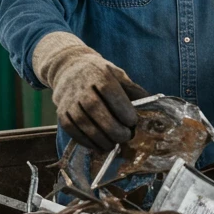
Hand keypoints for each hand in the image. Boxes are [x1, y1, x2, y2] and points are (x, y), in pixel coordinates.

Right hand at [33, 32, 149, 151]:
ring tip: (113, 144)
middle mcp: (80, 85)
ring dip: (99, 137)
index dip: (121, 108)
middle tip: (125, 137)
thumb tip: (152, 107)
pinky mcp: (61, 112)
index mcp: (98, 72)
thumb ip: (133, 90)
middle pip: (94, 108)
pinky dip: (86, 140)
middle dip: (112, 127)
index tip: (132, 121)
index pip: (108, 89)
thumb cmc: (99, 74)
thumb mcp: (117, 75)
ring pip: (82, 121)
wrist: (68, 68)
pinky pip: (71, 129)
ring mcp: (68, 99)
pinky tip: (98, 145)